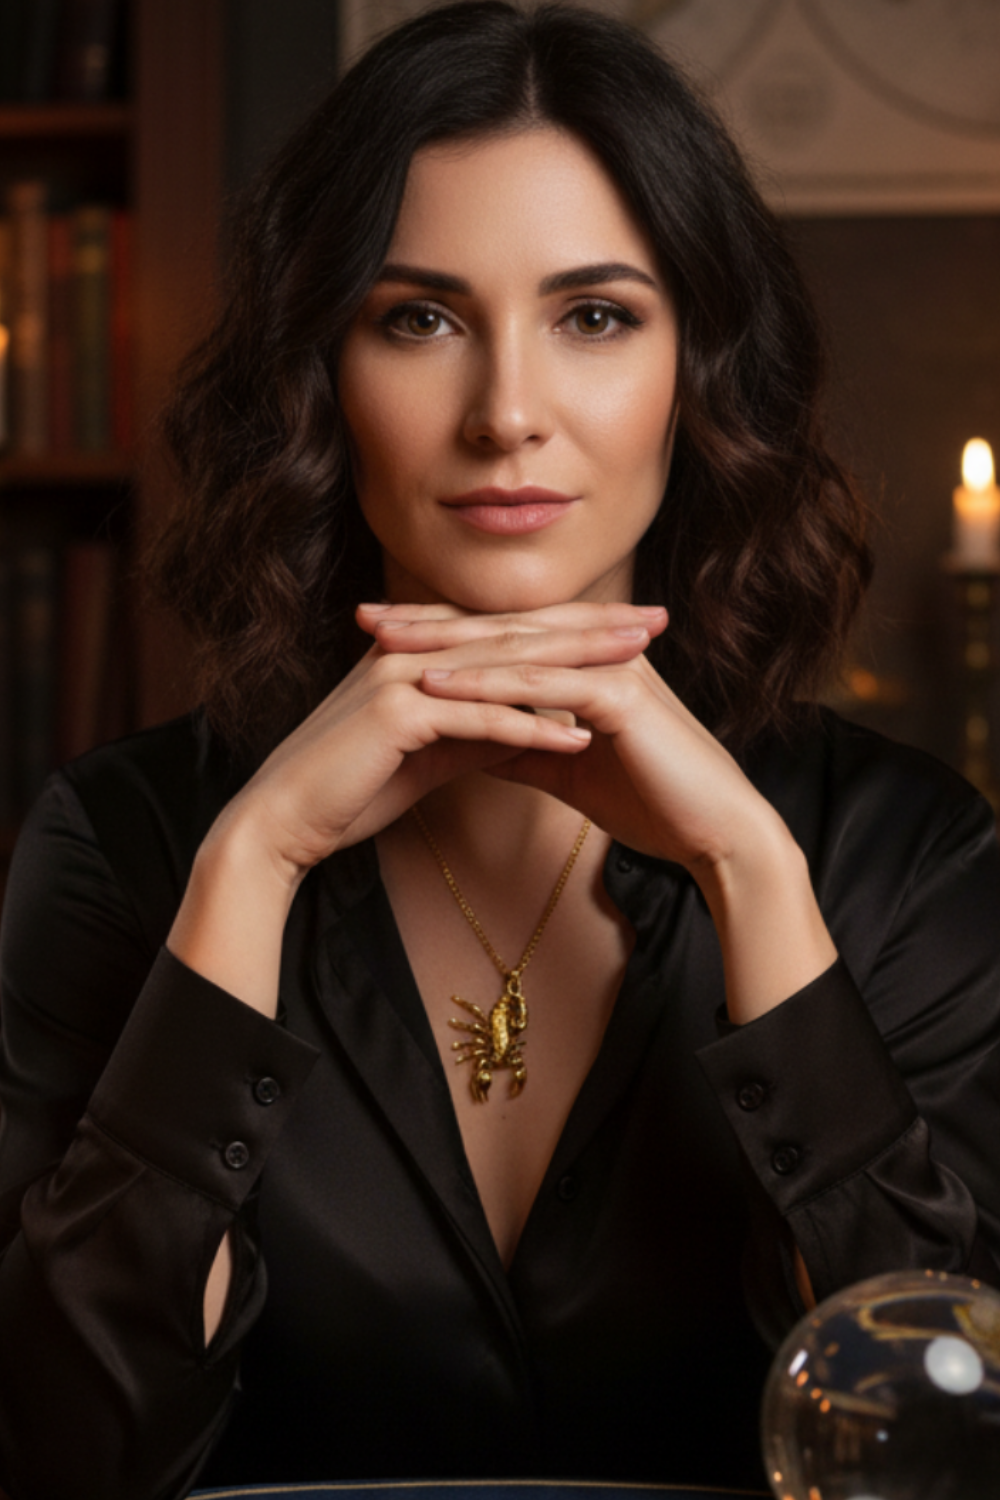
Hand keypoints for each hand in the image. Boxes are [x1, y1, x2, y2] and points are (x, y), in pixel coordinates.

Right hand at [212, 598, 661, 879]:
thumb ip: (471, 731)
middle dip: (593, 629)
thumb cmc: (348, 790)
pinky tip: (582, 737)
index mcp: (421, 652)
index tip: (632, 630)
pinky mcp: (398, 716)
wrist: (281, 821)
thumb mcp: (425, 754)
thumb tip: (521, 726)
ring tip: (639, 667)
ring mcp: (403, 677)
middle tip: (657, 624)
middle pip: (519, 635)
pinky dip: (532, 728)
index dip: (573, 627)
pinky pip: (480, 720)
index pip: (510, 633)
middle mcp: (414, 651)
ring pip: (507, 667)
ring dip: (578, 667)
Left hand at [370, 599, 757, 870]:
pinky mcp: (621, 694)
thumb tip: (467, 743)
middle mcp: (599, 649)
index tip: (382, 634)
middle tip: (365, 617)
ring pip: (514, 647)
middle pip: (499, 627)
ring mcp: (612, 665)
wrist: (716, 834)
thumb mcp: (566, 769)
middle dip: (429, 622)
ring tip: (386, 646)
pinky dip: (487, 685)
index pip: (503, 636)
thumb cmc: (652, 803)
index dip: (442, 632)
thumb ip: (521, 746)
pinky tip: (438, 687)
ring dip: (446, 645)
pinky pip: (540, 685)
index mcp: (588, 658)